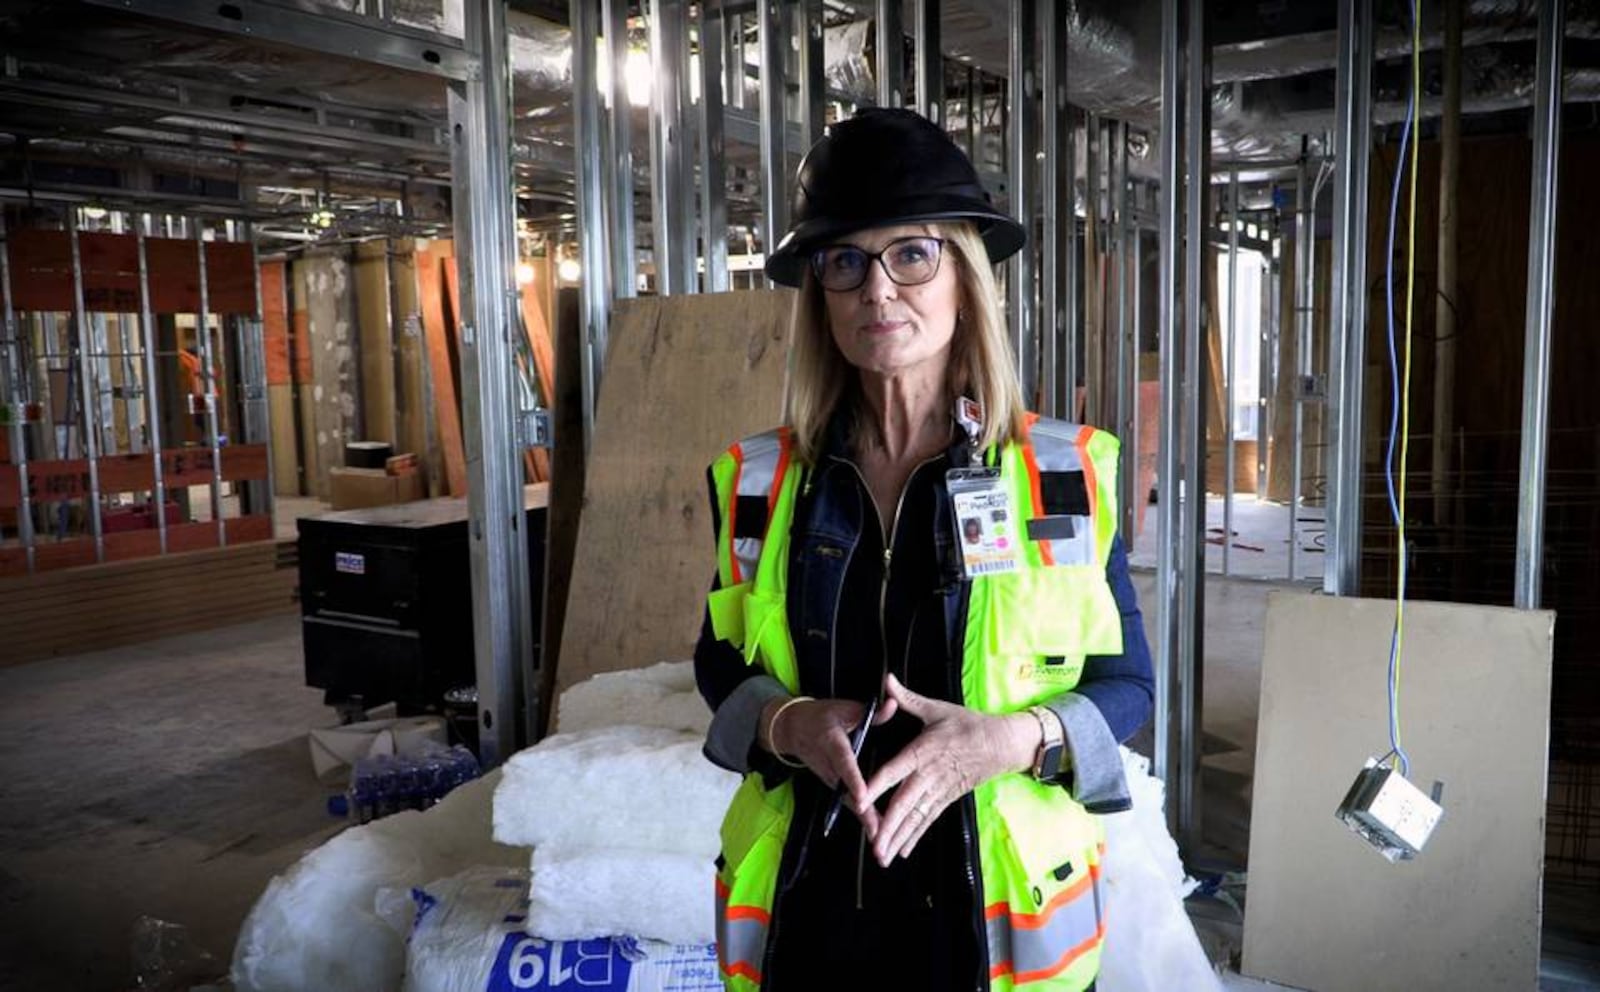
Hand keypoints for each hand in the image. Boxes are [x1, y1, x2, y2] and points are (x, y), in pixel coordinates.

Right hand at [762, 696, 891, 833]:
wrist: (794, 729)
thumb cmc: (822, 716)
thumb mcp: (844, 708)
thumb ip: (871, 712)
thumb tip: (893, 704)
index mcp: (831, 743)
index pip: (844, 764)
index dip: (853, 781)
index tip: (863, 796)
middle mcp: (829, 766)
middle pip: (847, 792)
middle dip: (863, 812)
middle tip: (879, 830)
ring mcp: (830, 779)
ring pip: (848, 802)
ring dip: (864, 820)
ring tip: (882, 838)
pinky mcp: (833, 786)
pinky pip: (849, 802)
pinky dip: (863, 817)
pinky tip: (877, 831)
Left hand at [859, 674, 1037, 865]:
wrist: (1002, 743)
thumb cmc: (968, 724)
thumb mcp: (936, 708)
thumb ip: (907, 698)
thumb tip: (886, 680)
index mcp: (923, 751)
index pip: (895, 770)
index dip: (877, 785)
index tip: (861, 800)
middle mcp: (929, 775)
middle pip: (905, 803)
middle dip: (887, 825)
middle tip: (872, 844)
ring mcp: (940, 790)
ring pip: (916, 818)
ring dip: (899, 837)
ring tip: (883, 856)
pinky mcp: (948, 798)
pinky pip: (929, 820)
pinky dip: (916, 836)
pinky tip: (903, 851)